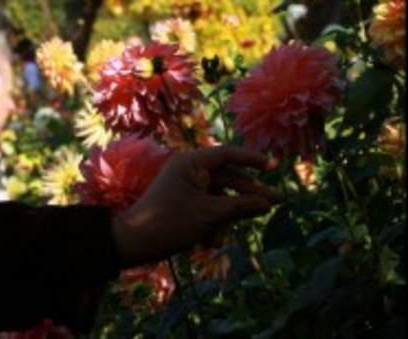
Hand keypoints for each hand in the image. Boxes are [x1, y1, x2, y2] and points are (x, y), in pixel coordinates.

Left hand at [113, 145, 279, 266]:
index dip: (252, 160)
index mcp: (191, 163)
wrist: (133, 243)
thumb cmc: (170, 223)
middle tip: (274, 204)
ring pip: (218, 197)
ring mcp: (185, 187)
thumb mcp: (209, 215)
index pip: (227, 154)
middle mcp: (188, 170)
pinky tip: (209, 243)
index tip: (273, 167)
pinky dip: (211, 223)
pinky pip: (206, 207)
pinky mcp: (182, 203)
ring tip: (223, 238)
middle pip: (227, 178)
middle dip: (247, 195)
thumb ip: (240, 206)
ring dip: (225, 217)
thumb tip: (267, 203)